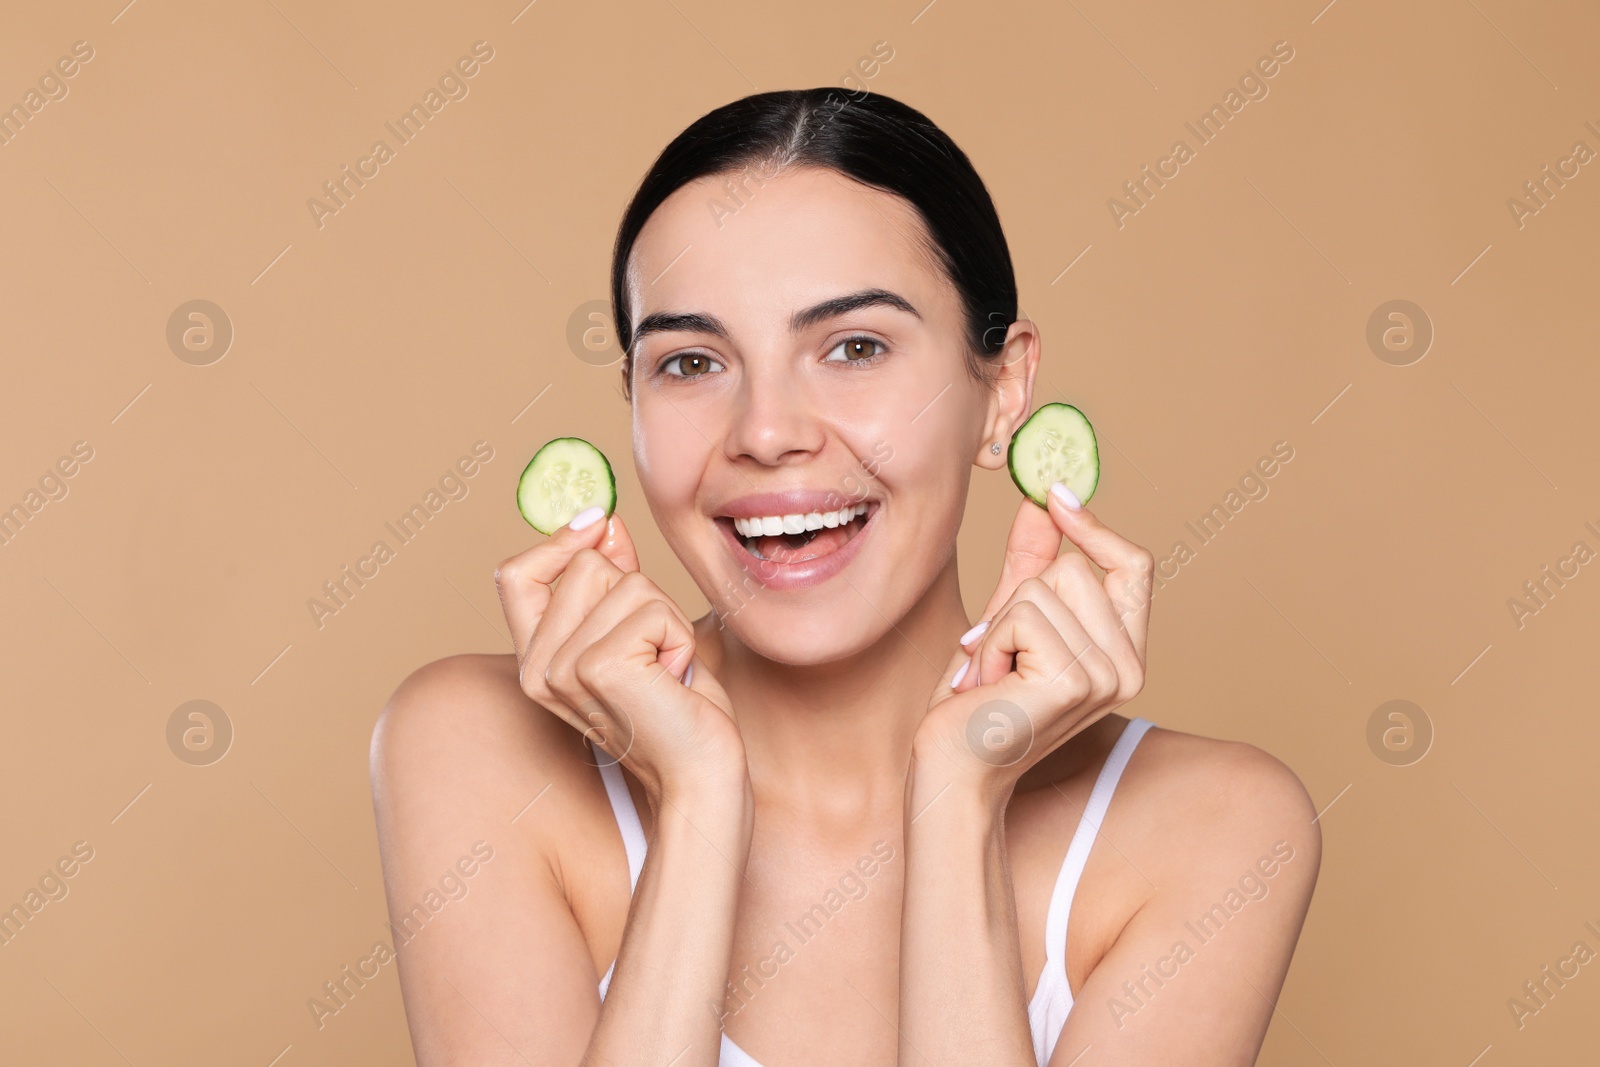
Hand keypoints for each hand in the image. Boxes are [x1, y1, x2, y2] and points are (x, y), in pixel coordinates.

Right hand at [494, 508, 745, 803]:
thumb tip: (603, 523)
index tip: (601, 524)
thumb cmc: (678, 708)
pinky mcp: (597, 667)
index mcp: (536, 659)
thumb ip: (613, 581)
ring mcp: (561, 668)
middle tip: (655, 654)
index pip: (515, 574)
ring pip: (626, 582)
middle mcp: (537, 667)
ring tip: (665, 671)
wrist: (701, 774)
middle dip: (642, 595)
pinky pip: (651, 607)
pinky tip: (674, 680)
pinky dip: (679, 637)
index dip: (559, 542)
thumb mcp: (640, 633)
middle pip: (585, 565)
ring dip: (666, 619)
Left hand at [917, 484, 1154, 795]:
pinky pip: (1023, 612)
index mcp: (1125, 654)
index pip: (1136, 567)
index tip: (1055, 496)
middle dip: (1016, 601)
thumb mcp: (1006, 621)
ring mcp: (1108, 676)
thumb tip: (1041, 500)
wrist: (953, 771)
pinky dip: (989, 641)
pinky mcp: (1075, 681)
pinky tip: (986, 685)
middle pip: (1075, 569)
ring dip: (998, 626)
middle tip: (997, 655)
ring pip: (1045, 586)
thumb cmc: (975, 704)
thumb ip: (1029, 562)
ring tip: (991, 675)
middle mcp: (1130, 668)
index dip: (1096, 528)